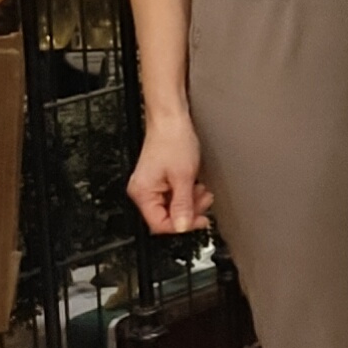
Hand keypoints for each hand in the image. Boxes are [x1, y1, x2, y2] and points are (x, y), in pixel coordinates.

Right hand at [126, 110, 209, 234]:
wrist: (172, 120)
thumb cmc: (173, 141)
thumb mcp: (183, 176)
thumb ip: (183, 204)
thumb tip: (182, 226)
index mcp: (143, 193)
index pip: (159, 223)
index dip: (181, 226)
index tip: (200, 222)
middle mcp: (143, 191)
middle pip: (166, 215)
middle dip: (189, 211)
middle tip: (204, 201)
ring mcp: (151, 185)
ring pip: (172, 206)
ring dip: (190, 201)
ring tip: (202, 191)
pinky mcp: (159, 180)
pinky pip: (173, 195)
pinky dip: (187, 193)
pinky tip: (195, 186)